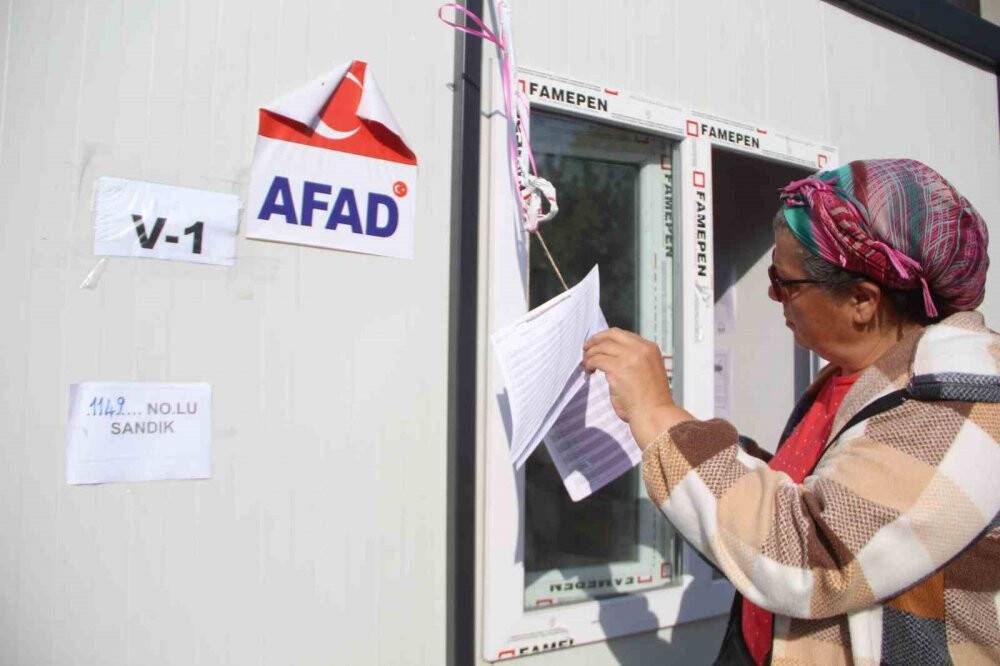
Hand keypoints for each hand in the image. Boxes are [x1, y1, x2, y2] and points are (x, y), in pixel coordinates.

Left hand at [582, 328, 691, 447]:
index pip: (624, 335)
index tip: (599, 343)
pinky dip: (589, 363)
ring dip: (590, 354)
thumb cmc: (651, 400)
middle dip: (596, 339)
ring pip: (602, 347)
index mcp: (650, 348)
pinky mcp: (617, 369)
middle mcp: (641, 349)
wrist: (654, 414)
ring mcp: (629, 358)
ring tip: (586, 363)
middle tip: (586, 347)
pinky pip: (596, 360)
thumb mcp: (648, 370)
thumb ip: (635, 359)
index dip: (608, 338)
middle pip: (612, 335)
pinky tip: (588, 370)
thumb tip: (613, 356)